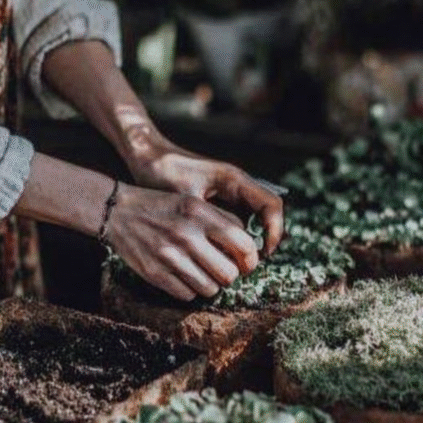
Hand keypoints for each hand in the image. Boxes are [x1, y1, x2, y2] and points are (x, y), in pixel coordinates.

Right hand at [105, 183, 260, 301]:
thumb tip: (247, 250)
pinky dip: (190, 289)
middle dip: (230, 275)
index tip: (246, 261)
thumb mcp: (192, 202)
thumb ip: (220, 221)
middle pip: (229, 273)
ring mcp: (170, 256)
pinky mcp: (156, 274)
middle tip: (223, 269)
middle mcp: (187, 235)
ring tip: (203, 273)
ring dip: (211, 284)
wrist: (119, 212)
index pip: (243, 244)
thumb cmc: (162, 207)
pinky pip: (188, 295)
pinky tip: (184, 275)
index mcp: (199, 213)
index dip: (250, 258)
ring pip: (211, 289)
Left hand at [127, 136, 284, 254]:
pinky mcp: (219, 200)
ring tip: (237, 263)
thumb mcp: (186, 201)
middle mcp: (238, 185)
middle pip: (268, 214)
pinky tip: (221, 253)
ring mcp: (230, 192)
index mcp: (235, 180)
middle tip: (250, 264)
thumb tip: (225, 253)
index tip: (264, 253)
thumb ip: (208, 223)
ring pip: (254, 219)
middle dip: (264, 240)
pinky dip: (235, 238)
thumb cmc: (164, 174)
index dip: (274, 230)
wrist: (147, 158)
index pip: (272, 205)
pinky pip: (237, 220)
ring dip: (250, 241)